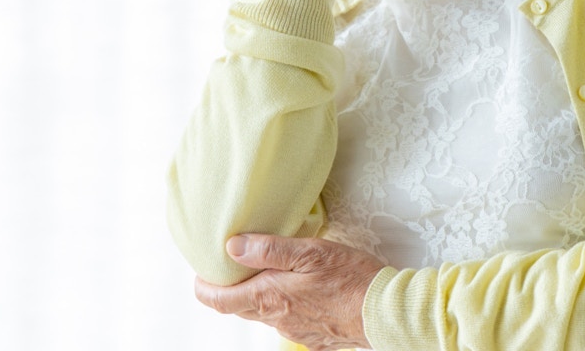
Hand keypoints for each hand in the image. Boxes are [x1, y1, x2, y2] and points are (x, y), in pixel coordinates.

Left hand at [194, 234, 385, 350]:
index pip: (221, 300)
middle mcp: (277, 319)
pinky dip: (284, 305)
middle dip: (229, 289)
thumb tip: (231, 247)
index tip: (200, 274)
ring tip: (265, 272)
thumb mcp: (310, 252)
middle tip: (230, 267)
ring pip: (265, 313)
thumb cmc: (351, 278)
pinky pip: (289, 321)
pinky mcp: (314, 337)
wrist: (384, 314)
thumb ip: (269, 249)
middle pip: (240, 307)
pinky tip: (299, 290)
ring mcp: (295, 331)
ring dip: (258, 295)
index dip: (204, 288)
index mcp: (270, 297)